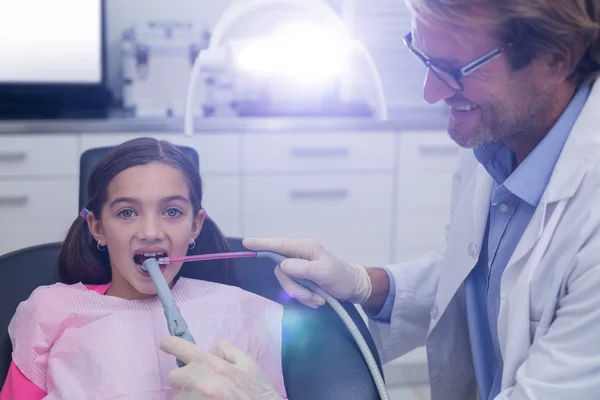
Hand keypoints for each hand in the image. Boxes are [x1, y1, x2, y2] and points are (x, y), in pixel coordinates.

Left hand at [160, 336, 282, 399]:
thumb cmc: (258, 391)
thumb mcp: (249, 363)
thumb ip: (227, 350)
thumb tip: (210, 351)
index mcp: (214, 366)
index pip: (182, 349)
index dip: (170, 344)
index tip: (165, 343)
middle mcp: (201, 384)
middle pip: (173, 376)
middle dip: (184, 377)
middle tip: (201, 382)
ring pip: (180, 396)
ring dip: (190, 395)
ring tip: (212, 397)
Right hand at [243, 238, 371, 307]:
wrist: (353, 289)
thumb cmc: (341, 276)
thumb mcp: (325, 272)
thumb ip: (303, 268)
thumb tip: (283, 265)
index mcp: (304, 248)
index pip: (278, 245)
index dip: (262, 244)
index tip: (246, 243)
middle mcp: (299, 256)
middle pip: (281, 271)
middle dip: (295, 288)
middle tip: (313, 296)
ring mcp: (299, 269)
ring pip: (287, 284)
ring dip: (303, 296)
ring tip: (319, 299)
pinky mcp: (301, 281)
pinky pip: (293, 291)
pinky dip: (306, 299)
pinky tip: (318, 299)